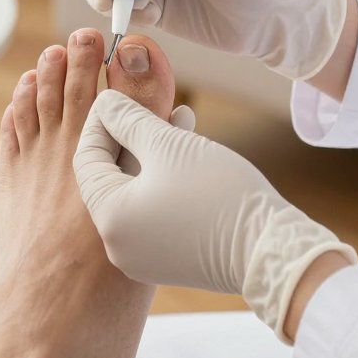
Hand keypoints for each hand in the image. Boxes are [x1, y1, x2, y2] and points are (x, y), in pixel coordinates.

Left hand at [74, 89, 356, 339]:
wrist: (272, 252)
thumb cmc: (218, 194)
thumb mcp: (169, 144)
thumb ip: (129, 119)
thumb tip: (106, 102)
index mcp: (109, 217)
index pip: (85, 158)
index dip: (99, 121)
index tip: (118, 96)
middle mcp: (116, 244)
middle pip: (107, 177)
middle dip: (127, 136)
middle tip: (149, 105)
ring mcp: (141, 258)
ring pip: (132, 192)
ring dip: (148, 155)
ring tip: (176, 120)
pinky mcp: (166, 261)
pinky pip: (150, 212)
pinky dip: (160, 182)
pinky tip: (186, 154)